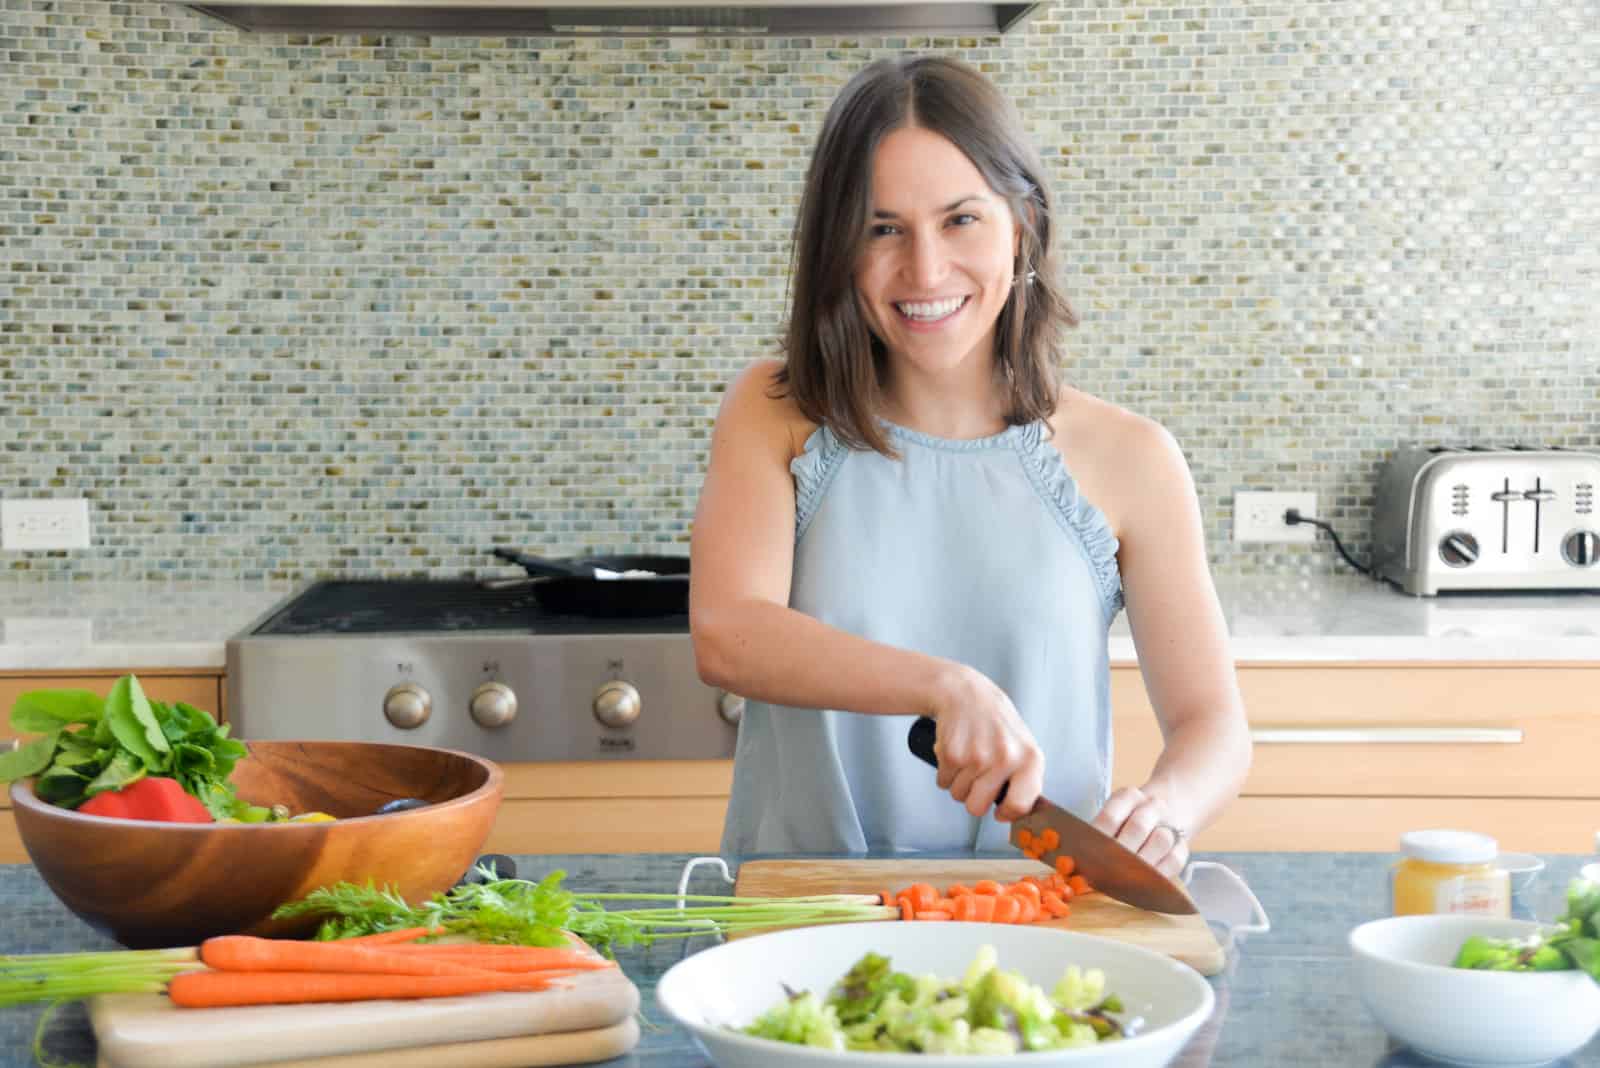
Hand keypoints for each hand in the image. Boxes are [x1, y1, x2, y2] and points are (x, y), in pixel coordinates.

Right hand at [927, 666, 1042, 821]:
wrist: (965, 693)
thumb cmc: (995, 722)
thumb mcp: (1022, 745)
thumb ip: (1025, 778)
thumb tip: (1019, 812)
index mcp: (1030, 758)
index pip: (1020, 805)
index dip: (1007, 814)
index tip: (1000, 812)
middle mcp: (1006, 759)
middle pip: (977, 808)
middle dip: (972, 797)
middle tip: (977, 776)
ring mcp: (978, 757)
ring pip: (958, 795)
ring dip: (958, 781)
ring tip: (967, 757)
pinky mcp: (952, 755)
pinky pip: (943, 782)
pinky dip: (945, 772)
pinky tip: (955, 752)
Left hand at [1091, 785, 1188, 878]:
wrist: (1164, 811)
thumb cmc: (1126, 820)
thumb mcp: (1110, 816)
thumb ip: (1095, 836)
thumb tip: (1075, 862)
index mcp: (1128, 796)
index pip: (1111, 817)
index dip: (1099, 840)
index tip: (1086, 859)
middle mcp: (1152, 805)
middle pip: (1138, 827)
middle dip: (1120, 854)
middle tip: (1105, 873)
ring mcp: (1170, 823)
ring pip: (1161, 841)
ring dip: (1141, 863)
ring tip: (1124, 879)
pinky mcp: (1183, 844)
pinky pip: (1175, 859)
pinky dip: (1160, 872)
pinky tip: (1145, 882)